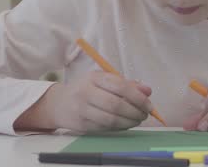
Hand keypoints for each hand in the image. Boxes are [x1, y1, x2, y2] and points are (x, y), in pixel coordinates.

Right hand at [14, 71, 152, 131]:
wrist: (58, 103)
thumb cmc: (86, 89)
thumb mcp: (104, 80)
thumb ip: (127, 84)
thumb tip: (148, 91)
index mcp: (94, 78)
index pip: (120, 87)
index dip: (138, 97)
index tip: (149, 105)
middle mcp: (86, 92)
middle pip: (116, 105)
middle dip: (135, 112)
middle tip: (145, 115)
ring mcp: (82, 110)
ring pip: (111, 120)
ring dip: (129, 122)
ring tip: (137, 120)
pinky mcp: (81, 125)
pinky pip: (105, 128)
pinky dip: (119, 127)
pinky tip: (125, 124)